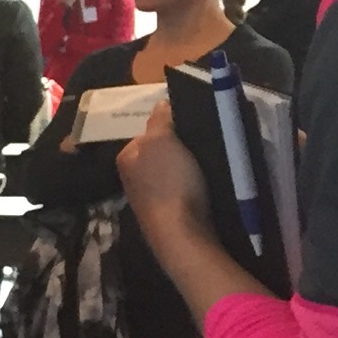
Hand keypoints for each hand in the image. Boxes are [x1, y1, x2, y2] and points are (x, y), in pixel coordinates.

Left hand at [117, 108, 210, 241]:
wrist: (181, 234)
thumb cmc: (169, 182)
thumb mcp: (161, 141)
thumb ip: (160, 120)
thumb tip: (161, 104)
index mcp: (127, 156)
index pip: (149, 130)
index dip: (172, 125)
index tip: (196, 124)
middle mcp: (131, 177)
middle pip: (161, 151)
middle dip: (181, 146)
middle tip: (206, 141)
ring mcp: (147, 197)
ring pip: (171, 170)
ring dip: (189, 165)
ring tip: (210, 160)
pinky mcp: (166, 213)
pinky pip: (181, 188)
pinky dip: (192, 183)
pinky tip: (206, 183)